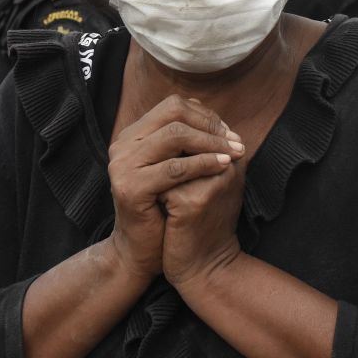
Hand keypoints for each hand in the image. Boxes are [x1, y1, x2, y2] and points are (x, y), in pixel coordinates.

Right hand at [107, 96, 243, 279]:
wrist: (141, 250)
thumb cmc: (164, 209)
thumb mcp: (175, 168)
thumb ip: (187, 143)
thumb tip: (221, 120)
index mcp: (132, 136)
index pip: (172, 107)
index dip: (204, 115)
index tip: (229, 132)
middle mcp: (122, 145)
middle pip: (173, 114)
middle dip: (210, 125)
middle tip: (235, 140)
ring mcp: (122, 165)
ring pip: (175, 136)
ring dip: (211, 142)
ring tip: (234, 152)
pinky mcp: (130, 188)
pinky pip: (175, 168)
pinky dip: (203, 164)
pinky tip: (223, 166)